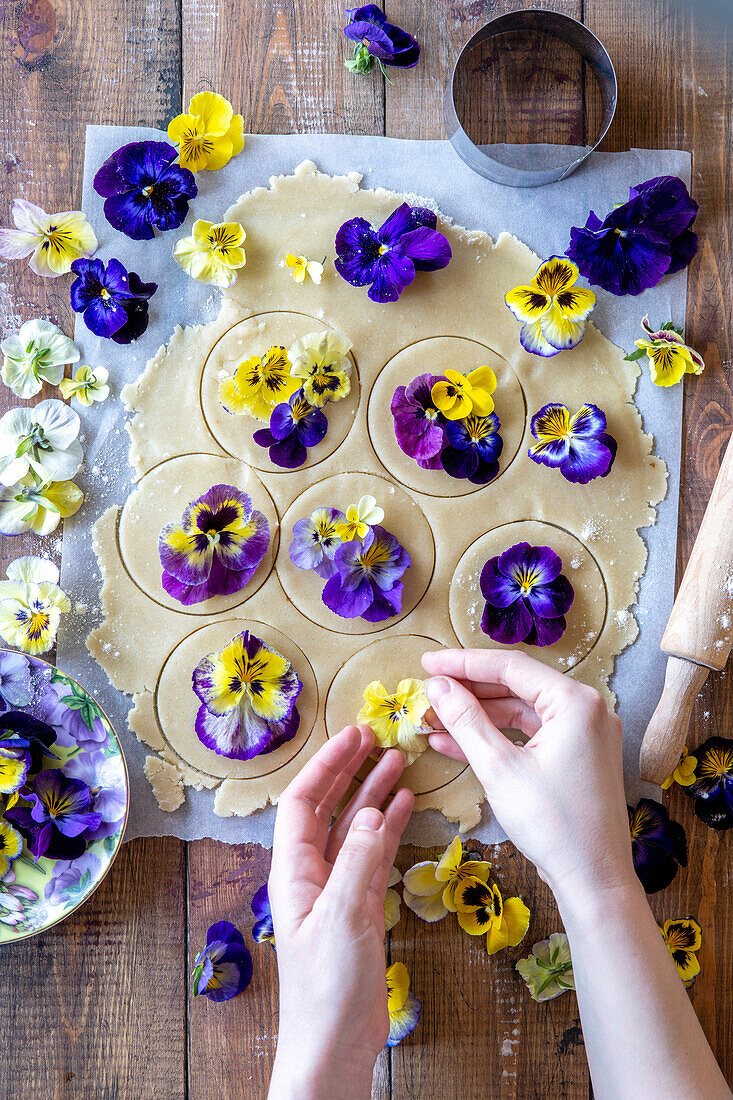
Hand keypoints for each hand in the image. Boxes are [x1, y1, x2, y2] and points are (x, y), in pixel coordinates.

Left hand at [267, 725, 413, 1099]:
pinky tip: (404, 808)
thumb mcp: (343, 918)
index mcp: (294, 871)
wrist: (334, 1047)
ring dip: (372, 795)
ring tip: (398, 762)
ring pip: (353, 828)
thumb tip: (371, 812)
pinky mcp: (358, 907)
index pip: (304, 802)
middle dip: (349, 771)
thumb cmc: (328, 989)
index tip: (355, 736)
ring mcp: (336, 889)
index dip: (328, 766)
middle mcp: (311, 873)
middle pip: (327, 808)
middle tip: (376, 738)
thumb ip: (358, 862)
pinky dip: (387, 828)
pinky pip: (371, 855)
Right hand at [422, 649, 635, 901]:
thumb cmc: (553, 824)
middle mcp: (587, 709)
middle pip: (516, 686)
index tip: (427, 662)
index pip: (511, 667)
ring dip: (477, 716)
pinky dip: (496, 738)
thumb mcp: (500, 768)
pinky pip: (530, 736)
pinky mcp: (577, 757)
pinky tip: (454, 743)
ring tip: (433, 719)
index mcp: (576, 702)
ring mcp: (584, 734)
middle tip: (427, 690)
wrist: (594, 881)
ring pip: (520, 712)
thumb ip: (466, 720)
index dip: (463, 663)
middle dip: (468, 690)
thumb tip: (437, 686)